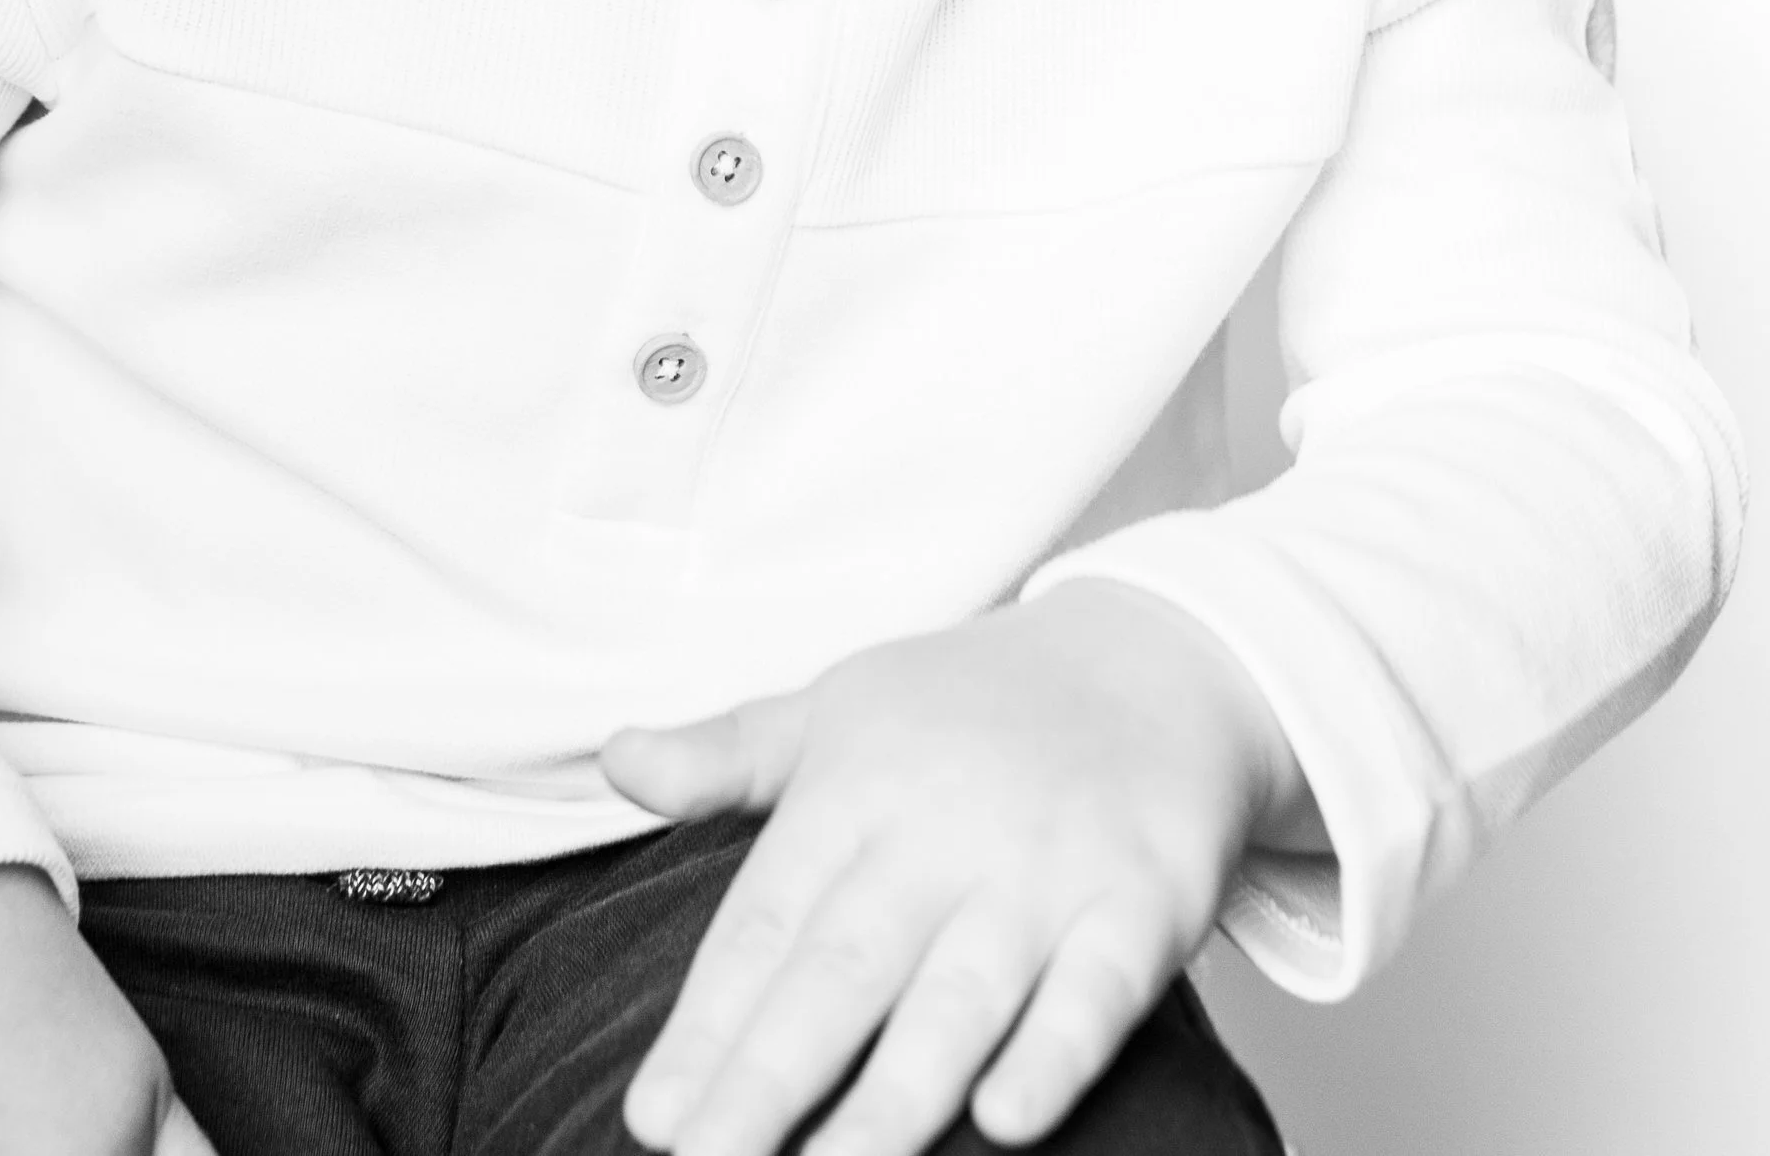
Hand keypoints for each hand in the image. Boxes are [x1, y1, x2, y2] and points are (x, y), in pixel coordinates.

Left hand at [599, 585, 1308, 1155]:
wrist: (1154, 660)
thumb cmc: (970, 707)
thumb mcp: (840, 708)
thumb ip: (729, 755)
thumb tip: (614, 759)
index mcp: (857, 787)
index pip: (768, 922)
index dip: (709, 1024)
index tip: (655, 1117)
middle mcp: (944, 830)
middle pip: (844, 970)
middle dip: (770, 1080)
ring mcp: (1045, 868)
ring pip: (958, 998)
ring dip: (892, 1099)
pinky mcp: (1143, 900)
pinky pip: (1097, 992)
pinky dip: (1053, 1056)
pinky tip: (1003, 1121)